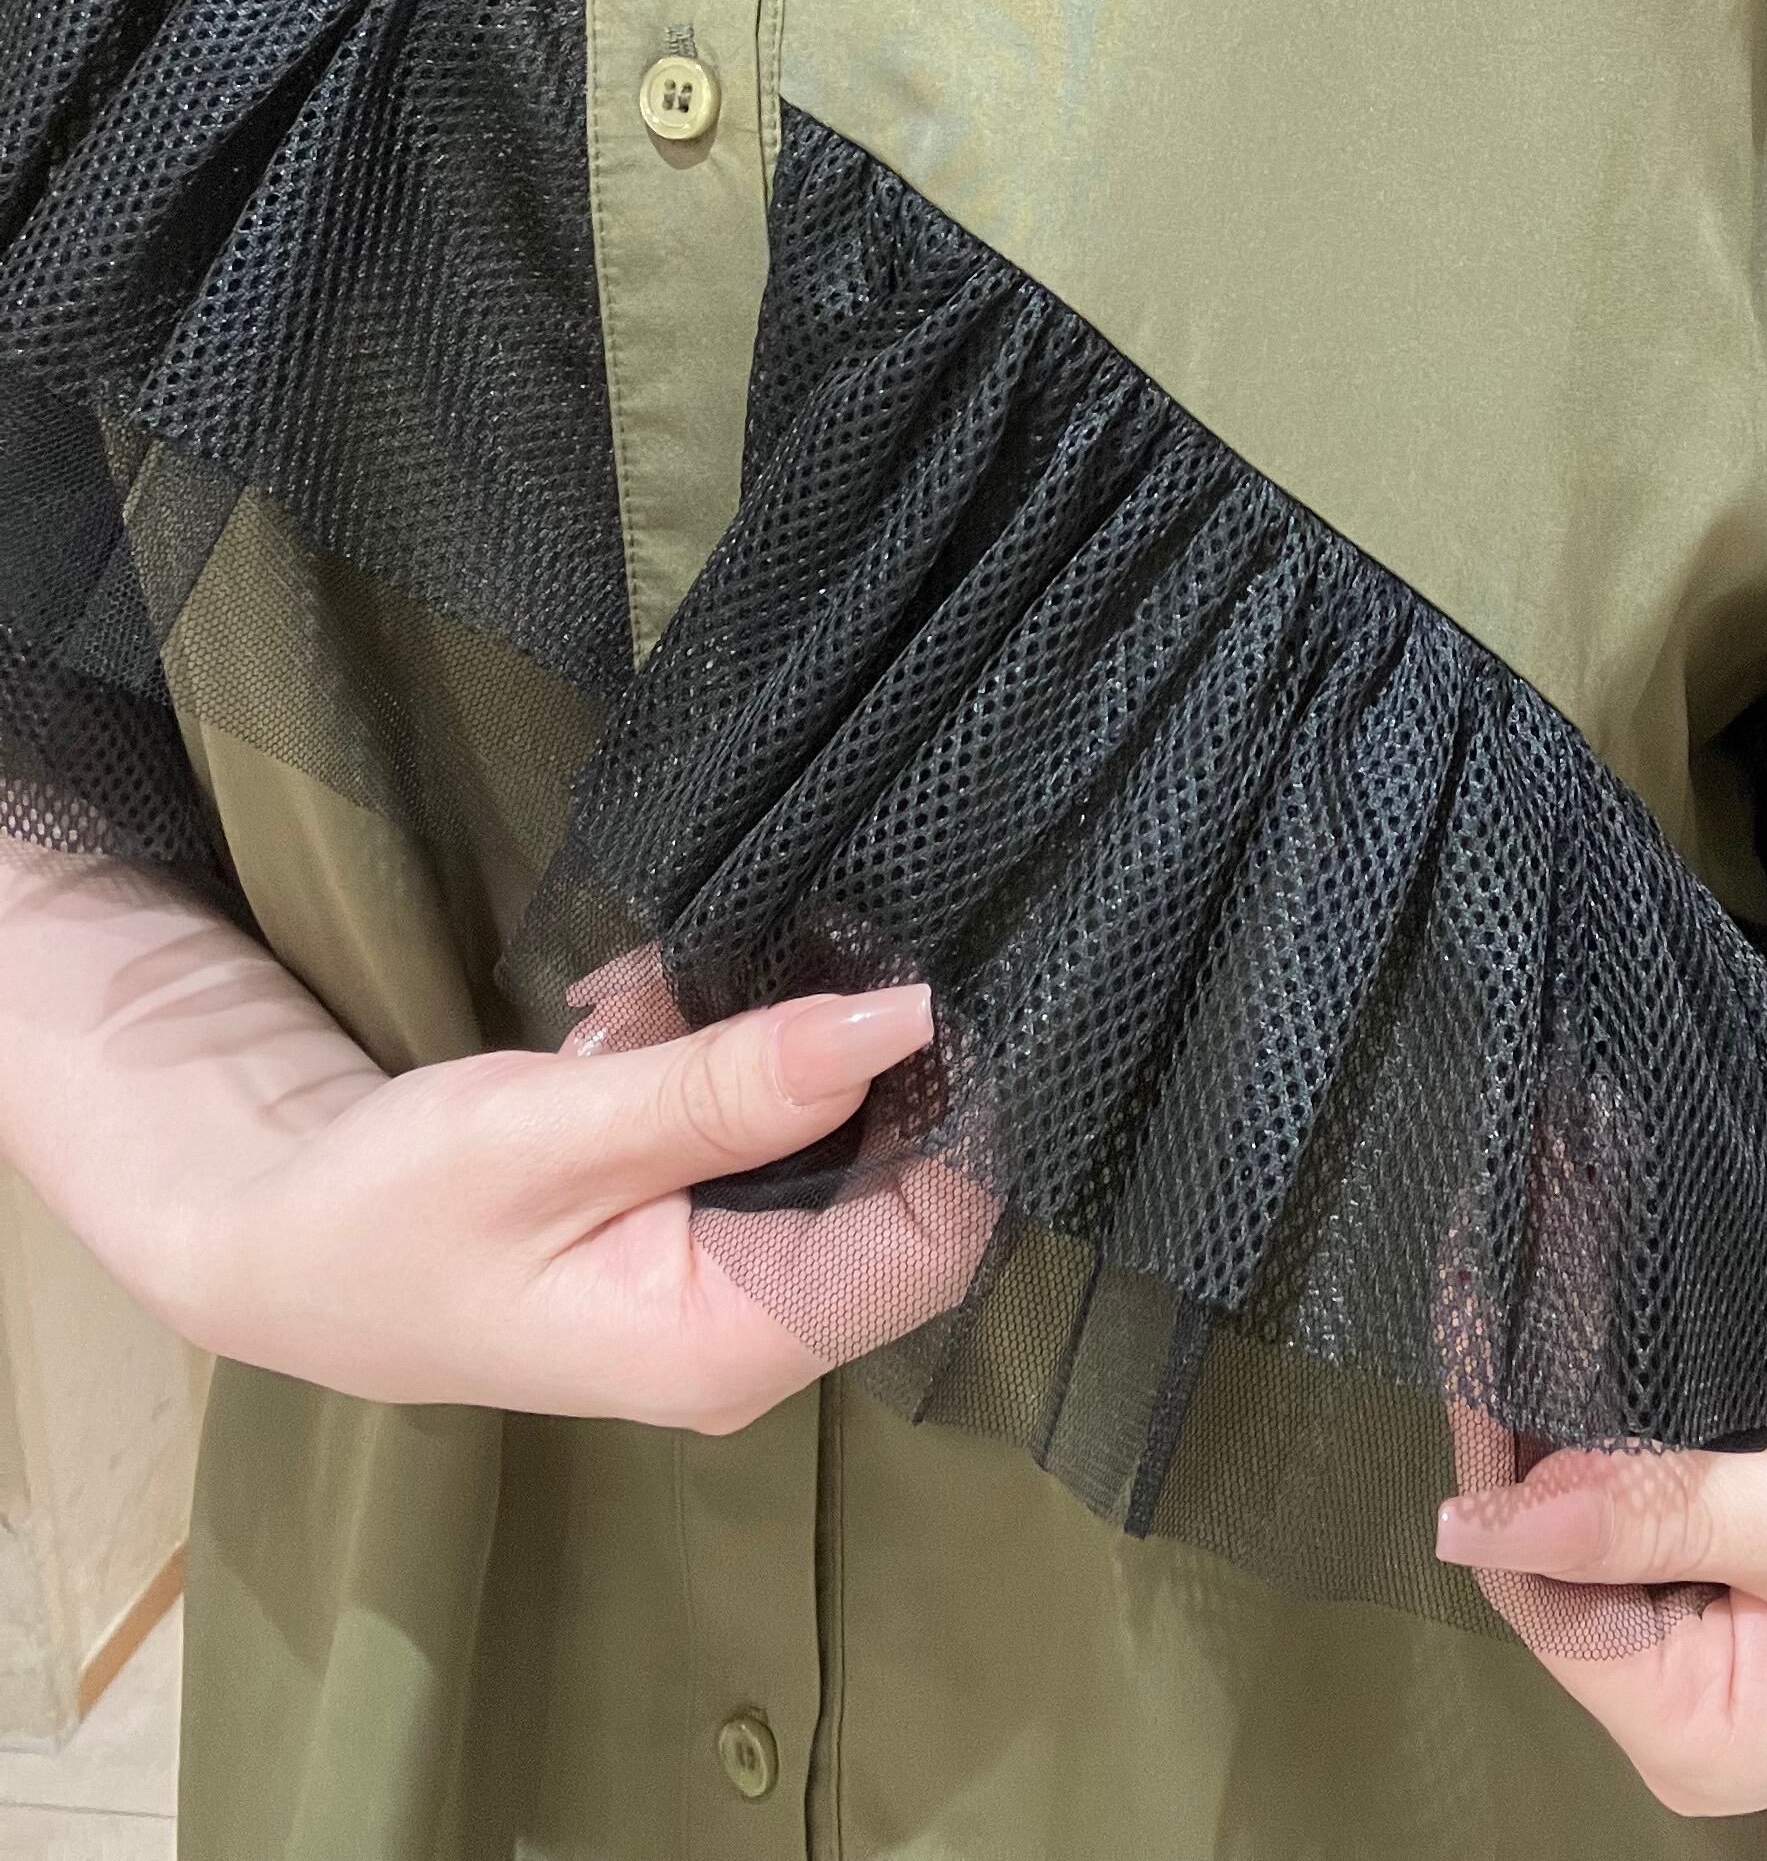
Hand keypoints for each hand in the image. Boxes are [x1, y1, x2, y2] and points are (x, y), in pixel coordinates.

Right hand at [171, 978, 945, 1428]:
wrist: (274, 1241)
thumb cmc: (394, 1208)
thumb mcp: (557, 1133)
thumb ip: (732, 1087)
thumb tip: (902, 1021)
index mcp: (736, 1343)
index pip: (932, 1236)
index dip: (951, 1108)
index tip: (921, 980)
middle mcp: (758, 1334)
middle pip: (894, 1179)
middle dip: (837, 1053)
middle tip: (741, 965)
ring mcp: (729, 1287)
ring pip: (825, 1135)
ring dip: (762, 1043)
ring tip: (640, 1003)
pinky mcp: (696, 1233)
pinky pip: (760, 1131)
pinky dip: (714, 1058)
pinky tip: (626, 1020)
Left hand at [1435, 931, 1766, 1811]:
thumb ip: (1664, 1518)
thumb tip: (1487, 1521)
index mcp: (1706, 1730)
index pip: (1548, 1610)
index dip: (1504, 1490)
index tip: (1481, 1360)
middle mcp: (1677, 1679)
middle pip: (1542, 1554)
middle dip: (1515, 1434)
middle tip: (1486, 1299)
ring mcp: (1682, 1598)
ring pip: (1566, 1496)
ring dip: (1542, 1402)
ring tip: (1508, 1290)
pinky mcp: (1698, 1524)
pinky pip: (1615, 1458)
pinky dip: (1589, 1391)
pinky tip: (1563, 1312)